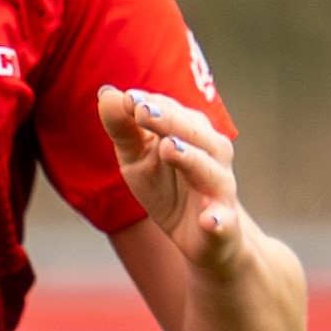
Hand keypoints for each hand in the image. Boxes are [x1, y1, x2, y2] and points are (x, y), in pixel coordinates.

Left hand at [99, 88, 254, 271]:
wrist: (204, 237)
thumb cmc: (168, 189)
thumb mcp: (137, 160)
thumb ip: (124, 130)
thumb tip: (107, 93)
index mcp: (192, 135)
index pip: (173, 113)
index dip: (151, 105)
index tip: (128, 97)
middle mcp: (212, 156)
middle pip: (195, 134)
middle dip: (170, 121)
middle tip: (143, 111)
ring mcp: (219, 190)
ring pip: (210, 171)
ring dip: (191, 159)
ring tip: (169, 149)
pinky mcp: (223, 225)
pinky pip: (222, 221)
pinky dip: (217, 220)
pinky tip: (209, 221)